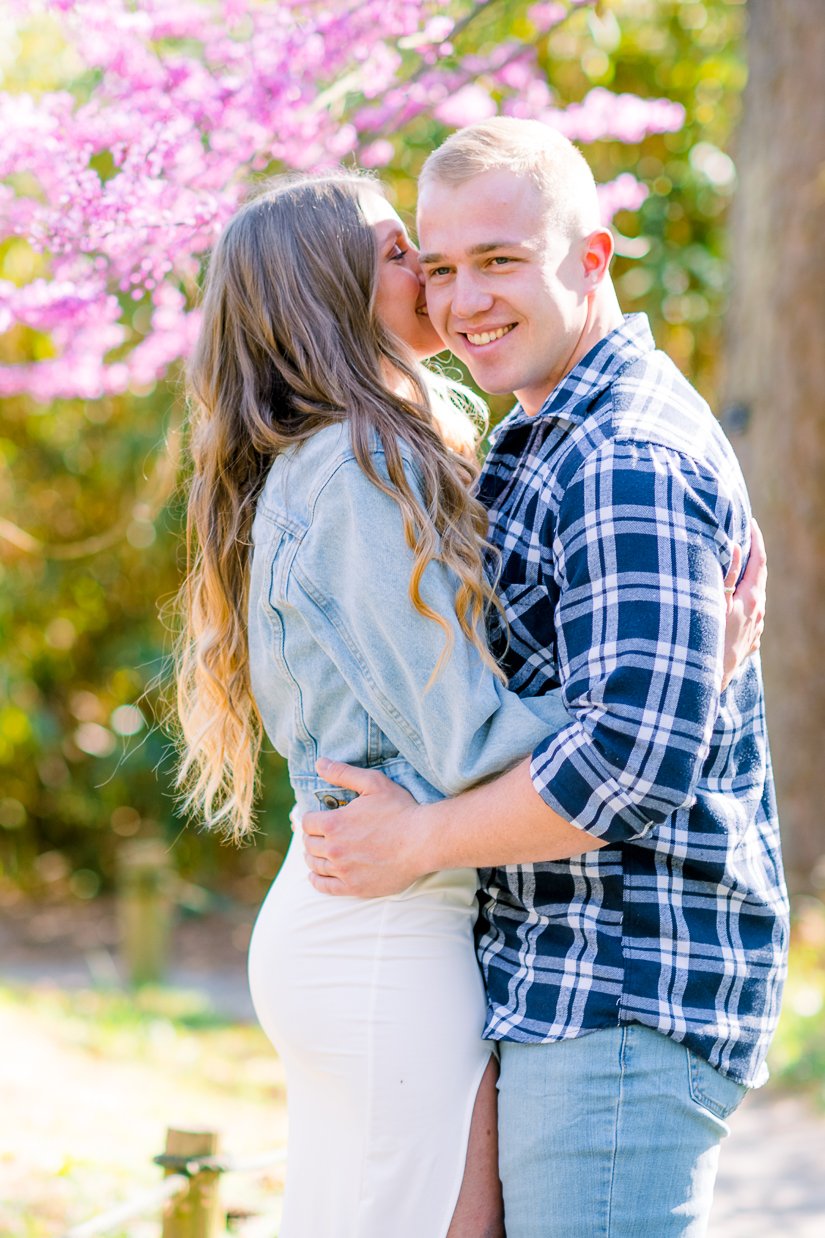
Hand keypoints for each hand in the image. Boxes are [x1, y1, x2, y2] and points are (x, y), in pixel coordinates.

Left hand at [301, 757, 426, 896]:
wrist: (423, 841)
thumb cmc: (400, 810)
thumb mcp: (373, 783)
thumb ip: (343, 773)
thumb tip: (319, 762)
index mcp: (334, 823)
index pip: (307, 823)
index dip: (313, 818)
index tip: (321, 819)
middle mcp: (334, 849)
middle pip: (309, 844)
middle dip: (313, 838)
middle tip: (321, 836)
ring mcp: (343, 870)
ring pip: (314, 865)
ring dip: (313, 857)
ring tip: (320, 853)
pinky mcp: (354, 887)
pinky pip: (324, 886)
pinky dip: (317, 880)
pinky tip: (318, 876)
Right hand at [720, 518, 766, 690]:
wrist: (706, 681)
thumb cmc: (705, 639)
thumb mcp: (712, 603)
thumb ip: (724, 574)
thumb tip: (735, 546)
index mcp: (751, 600)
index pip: (759, 562)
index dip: (756, 540)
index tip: (751, 523)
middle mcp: (758, 614)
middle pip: (758, 579)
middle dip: (750, 560)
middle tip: (740, 542)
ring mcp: (754, 630)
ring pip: (752, 600)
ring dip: (743, 585)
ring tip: (730, 573)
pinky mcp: (747, 644)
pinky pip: (747, 619)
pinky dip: (739, 606)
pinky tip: (728, 608)